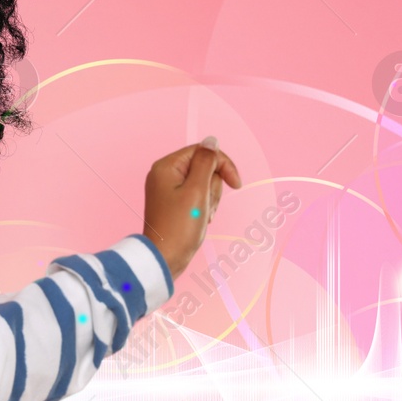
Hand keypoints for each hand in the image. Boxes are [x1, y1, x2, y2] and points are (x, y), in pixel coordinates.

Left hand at [142, 135, 241, 281]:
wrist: (166, 259)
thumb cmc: (180, 227)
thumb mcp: (197, 190)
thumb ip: (207, 162)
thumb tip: (212, 141)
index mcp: (167, 166)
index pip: (203, 151)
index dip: (223, 165)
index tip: (236, 184)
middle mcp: (165, 174)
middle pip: (205, 168)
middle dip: (213, 188)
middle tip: (203, 207)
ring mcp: (169, 190)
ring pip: (204, 184)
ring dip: (210, 200)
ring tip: (201, 216)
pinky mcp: (175, 203)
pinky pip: (198, 197)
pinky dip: (204, 208)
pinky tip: (199, 221)